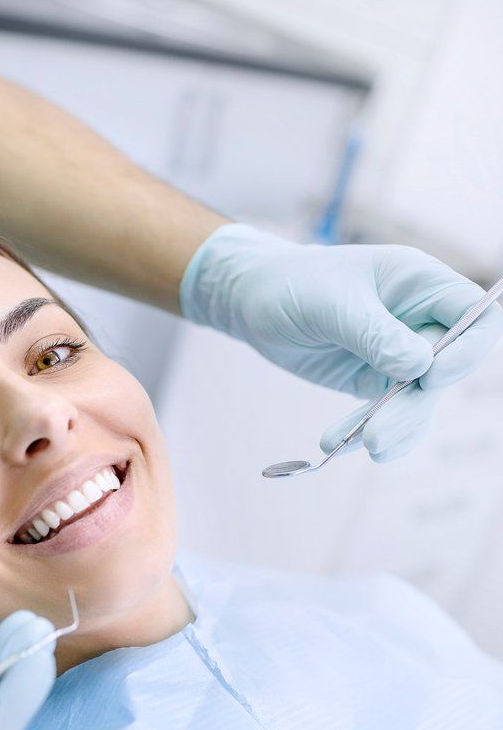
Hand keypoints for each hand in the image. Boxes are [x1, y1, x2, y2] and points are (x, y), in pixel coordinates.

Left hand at [180, 224, 502, 461]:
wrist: (254, 301)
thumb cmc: (294, 283)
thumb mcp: (331, 302)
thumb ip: (375, 334)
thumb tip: (419, 366)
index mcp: (421, 283)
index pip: (475, 319)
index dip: (466, 352)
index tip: (429, 377)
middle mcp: (420, 320)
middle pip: (446, 371)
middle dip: (413, 407)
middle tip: (374, 436)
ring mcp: (401, 354)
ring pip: (418, 402)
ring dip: (391, 429)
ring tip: (354, 444)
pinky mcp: (376, 382)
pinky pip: (388, 415)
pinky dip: (368, 433)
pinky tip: (339, 445)